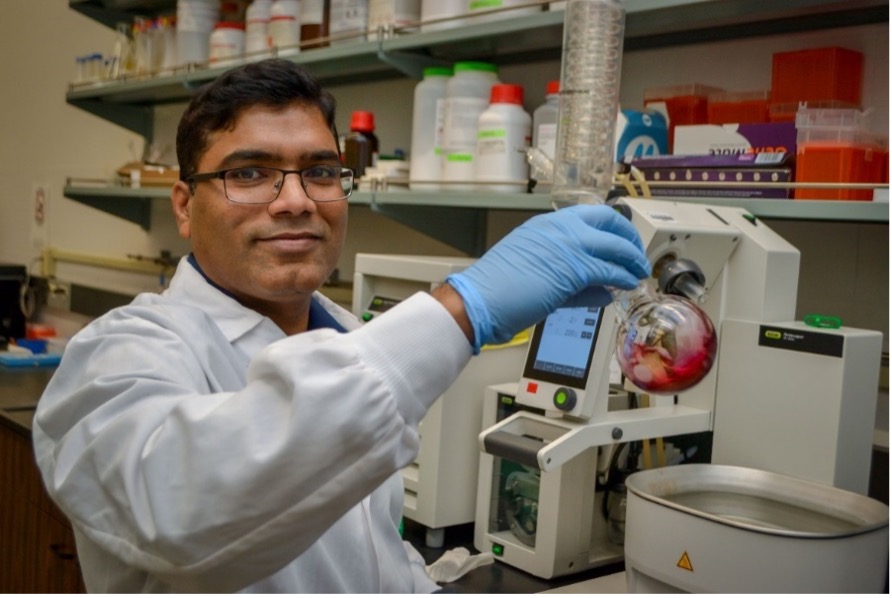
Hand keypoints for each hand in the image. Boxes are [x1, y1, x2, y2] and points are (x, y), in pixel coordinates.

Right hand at [445, 204, 650, 351]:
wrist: (478, 300)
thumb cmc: (497, 290)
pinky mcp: (573, 269)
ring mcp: (567, 245)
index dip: (613, 229)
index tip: (622, 242)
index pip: (591, 215)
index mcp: (547, 224)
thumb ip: (569, 275)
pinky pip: (609, 270)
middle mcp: (559, 227)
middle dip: (629, 239)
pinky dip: (623, 277)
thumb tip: (600, 287)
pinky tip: (627, 285)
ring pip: (615, 246)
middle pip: (609, 221)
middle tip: (637, 256)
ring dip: (632, 261)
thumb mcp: (535, 270)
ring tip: (638, 274)